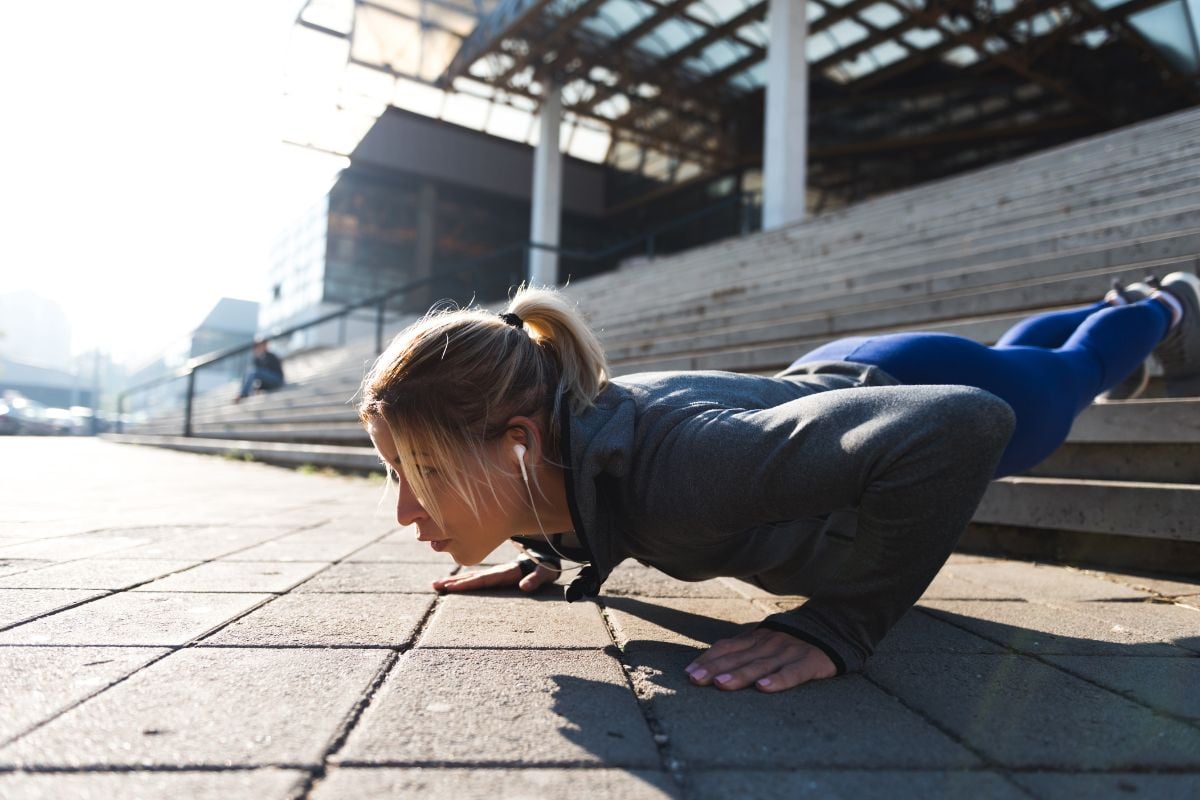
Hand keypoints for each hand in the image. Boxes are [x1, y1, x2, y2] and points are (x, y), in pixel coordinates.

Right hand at [431, 560, 556, 593]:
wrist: (545, 557)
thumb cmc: (545, 567)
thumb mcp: (544, 574)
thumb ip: (535, 579)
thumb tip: (524, 587)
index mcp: (505, 572)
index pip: (482, 579)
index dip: (466, 583)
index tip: (450, 587)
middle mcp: (496, 571)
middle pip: (471, 577)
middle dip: (453, 581)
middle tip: (435, 585)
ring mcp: (494, 572)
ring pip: (471, 576)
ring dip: (454, 580)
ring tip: (436, 584)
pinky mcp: (495, 575)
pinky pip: (476, 578)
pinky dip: (462, 580)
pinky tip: (452, 583)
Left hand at [684, 628, 837, 692]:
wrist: (834, 626)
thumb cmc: (792, 641)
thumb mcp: (765, 640)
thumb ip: (742, 649)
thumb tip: (710, 663)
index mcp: (756, 638)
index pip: (727, 648)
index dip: (708, 659)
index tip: (688, 673)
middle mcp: (768, 643)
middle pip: (738, 658)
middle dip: (715, 669)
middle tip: (696, 680)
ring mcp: (788, 651)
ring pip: (760, 665)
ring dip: (740, 675)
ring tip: (721, 685)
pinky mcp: (810, 662)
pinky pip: (792, 673)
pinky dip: (778, 680)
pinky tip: (764, 688)